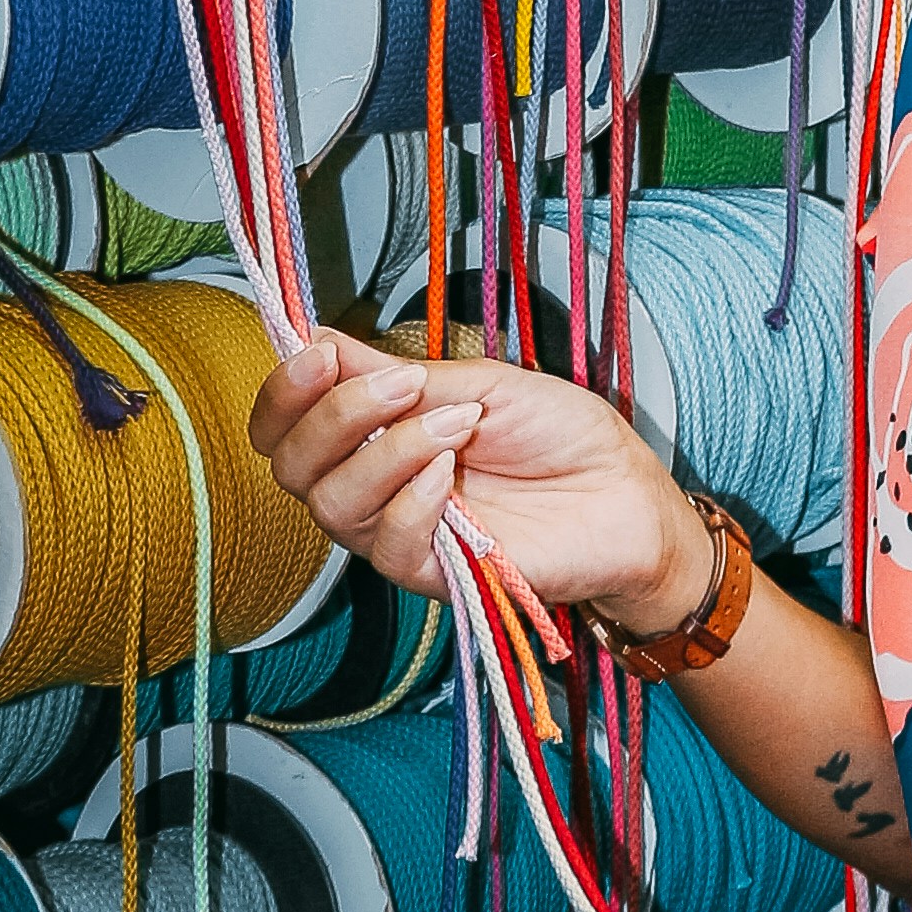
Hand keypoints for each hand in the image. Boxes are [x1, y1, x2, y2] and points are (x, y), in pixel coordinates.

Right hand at [249, 327, 705, 631]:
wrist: (627, 493)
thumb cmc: (563, 436)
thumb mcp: (476, 382)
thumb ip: (391, 373)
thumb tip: (313, 337)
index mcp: (375, 436)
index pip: (285, 426)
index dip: (283, 389)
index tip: (318, 353)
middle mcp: (374, 487)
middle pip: (291, 466)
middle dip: (333, 415)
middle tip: (402, 385)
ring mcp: (401, 532)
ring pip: (334, 504)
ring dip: (387, 450)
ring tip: (455, 423)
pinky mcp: (435, 574)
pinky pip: (387, 546)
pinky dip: (412, 499)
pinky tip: (452, 472)